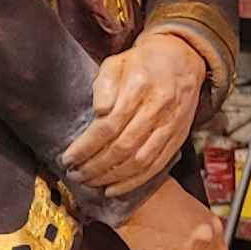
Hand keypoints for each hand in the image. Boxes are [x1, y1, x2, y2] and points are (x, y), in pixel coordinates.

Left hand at [65, 30, 212, 195]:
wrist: (181, 60)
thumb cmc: (141, 64)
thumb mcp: (117, 62)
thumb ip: (103, 85)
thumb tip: (98, 112)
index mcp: (140, 87)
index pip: (110, 124)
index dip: (87, 146)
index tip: (68, 158)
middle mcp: (158, 108)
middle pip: (123, 146)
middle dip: (95, 166)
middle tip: (75, 174)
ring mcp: (171, 126)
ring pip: (140, 161)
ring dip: (112, 177)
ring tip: (90, 182)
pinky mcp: (178, 139)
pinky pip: (156, 166)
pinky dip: (134, 182)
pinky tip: (114, 189)